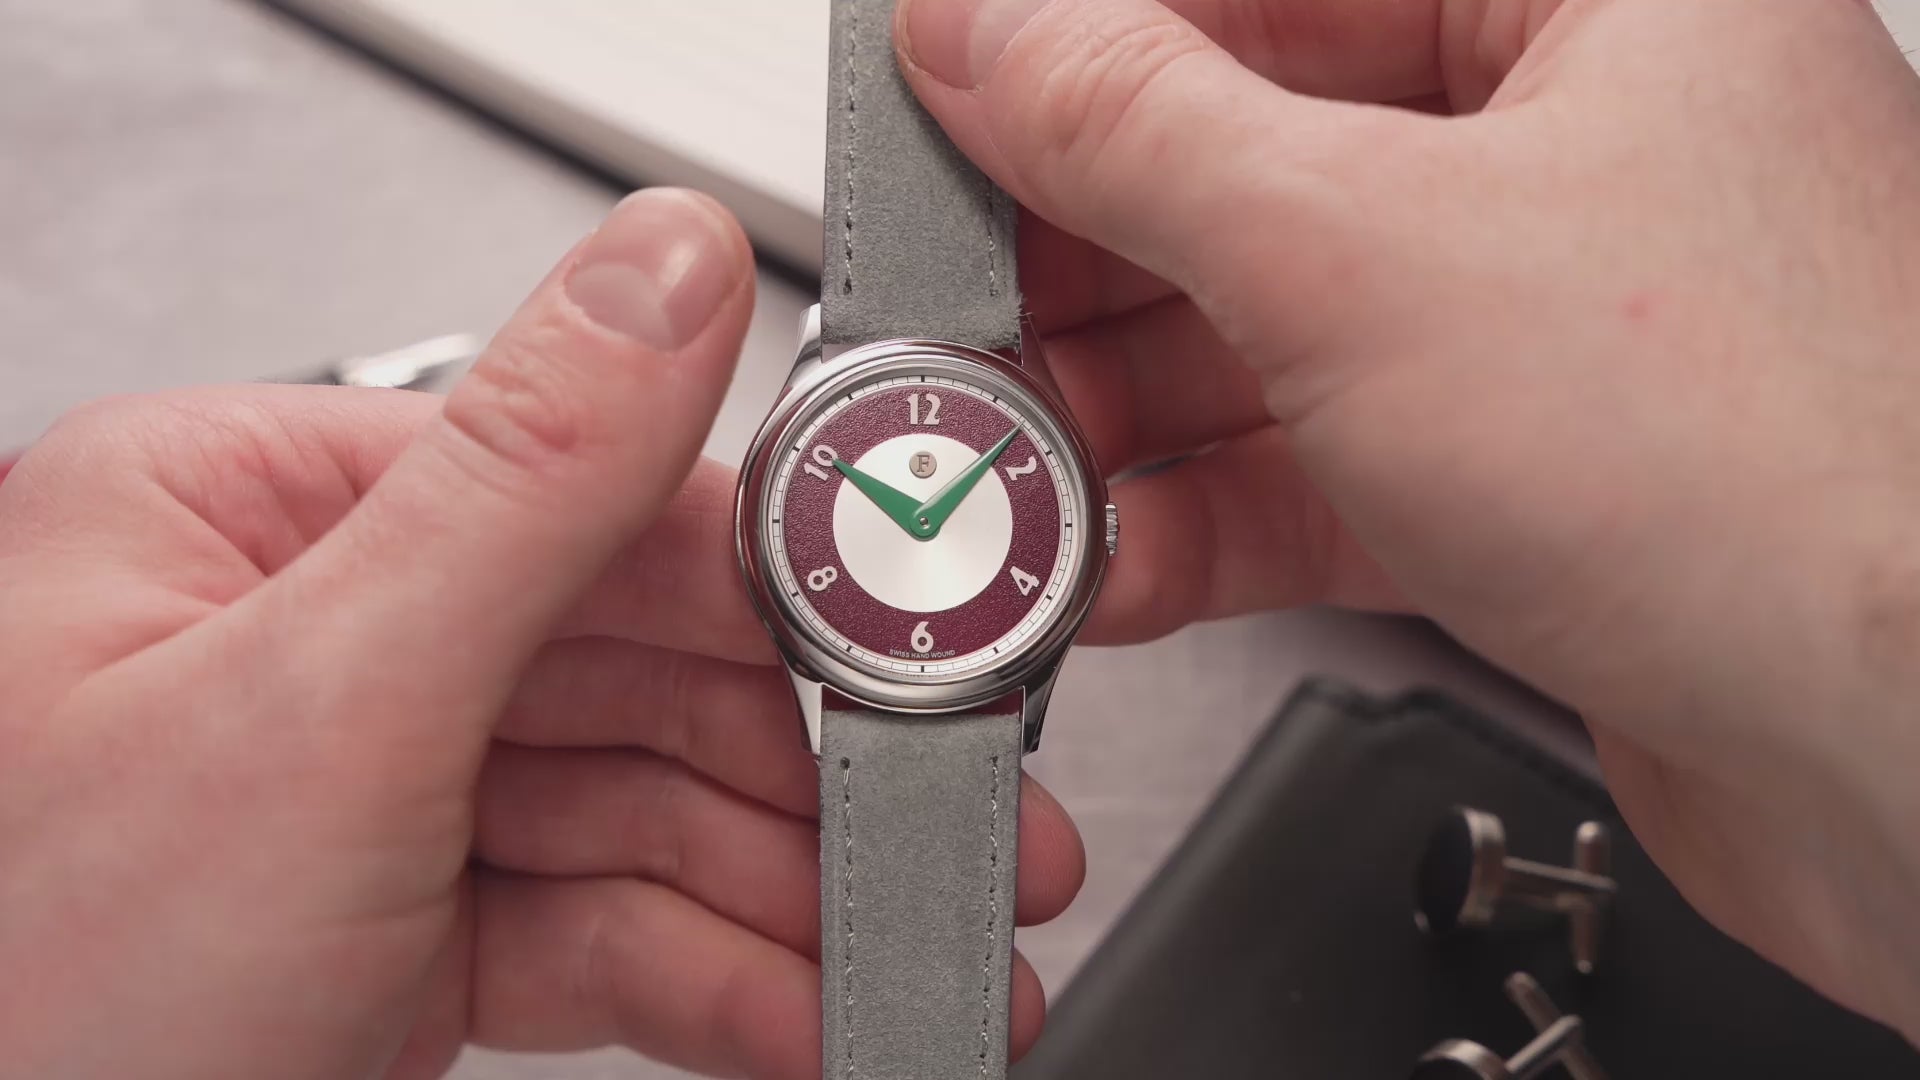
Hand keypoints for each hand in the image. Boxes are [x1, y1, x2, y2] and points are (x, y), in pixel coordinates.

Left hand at [0, 190, 1082, 1079]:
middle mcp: (315, 638)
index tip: (916, 651)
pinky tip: (799, 1012)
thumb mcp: (314, 711)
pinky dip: (713, 976)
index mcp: (250, 516)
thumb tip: (668, 270)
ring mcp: (367, 793)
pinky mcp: (402, 931)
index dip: (773, 588)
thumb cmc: (24, 998)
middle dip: (804, 776)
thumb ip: (525, 489)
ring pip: (640, 811)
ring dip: (784, 897)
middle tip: (942, 836)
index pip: (581, 497)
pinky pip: (598, 924)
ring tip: (899, 961)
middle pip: (639, 670)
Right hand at [895, 0, 1919, 1039]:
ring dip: (1132, 411)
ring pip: (1281, 326)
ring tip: (1019, 465)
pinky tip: (1121, 556)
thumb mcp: (1356, 253)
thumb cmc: (1766, 473)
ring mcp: (1560, 320)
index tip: (958, 97)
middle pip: (1263, 155)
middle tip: (972, 317)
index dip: (1093, 38)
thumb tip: (987, 36)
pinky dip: (1213, 513)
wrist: (1911, 760)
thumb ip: (1139, 130)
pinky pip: (1329, 457)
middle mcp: (1590, 143)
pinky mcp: (1536, 473)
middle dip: (1093, 259)